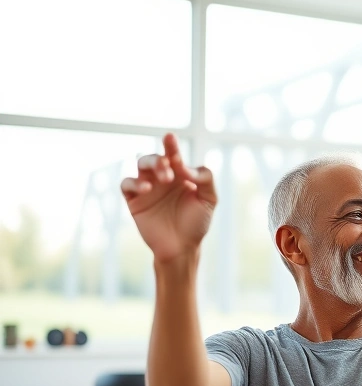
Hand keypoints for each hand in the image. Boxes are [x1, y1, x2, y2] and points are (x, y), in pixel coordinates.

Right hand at [121, 133, 216, 262]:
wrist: (182, 248)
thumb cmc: (196, 223)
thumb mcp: (209, 199)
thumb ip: (204, 178)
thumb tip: (186, 167)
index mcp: (180, 174)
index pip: (174, 154)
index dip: (171, 145)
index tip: (170, 137)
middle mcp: (162, 177)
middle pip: (155, 157)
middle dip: (161, 160)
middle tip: (170, 174)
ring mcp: (147, 188)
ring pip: (140, 165)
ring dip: (151, 166)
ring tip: (164, 180)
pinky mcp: (134, 200)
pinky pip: (127, 184)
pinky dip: (134, 183)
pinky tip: (147, 189)